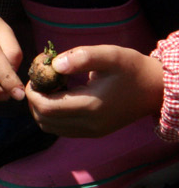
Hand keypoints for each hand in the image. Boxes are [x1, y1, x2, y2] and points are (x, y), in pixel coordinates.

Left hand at [27, 44, 164, 136]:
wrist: (155, 89)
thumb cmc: (131, 68)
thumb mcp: (109, 55)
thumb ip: (81, 57)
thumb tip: (55, 65)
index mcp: (91, 106)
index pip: (46, 107)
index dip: (33, 91)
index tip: (37, 75)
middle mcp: (90, 125)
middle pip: (44, 120)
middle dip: (34, 100)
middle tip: (40, 81)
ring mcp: (92, 132)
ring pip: (50, 127)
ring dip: (41, 109)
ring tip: (50, 88)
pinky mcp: (94, 133)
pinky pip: (62, 129)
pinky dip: (52, 116)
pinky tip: (61, 96)